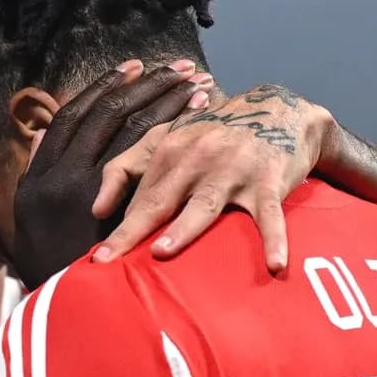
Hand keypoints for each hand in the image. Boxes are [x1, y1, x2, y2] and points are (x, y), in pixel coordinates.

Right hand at [9, 61, 206, 284]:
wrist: (63, 316)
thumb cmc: (49, 266)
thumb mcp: (32, 216)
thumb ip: (40, 173)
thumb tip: (43, 136)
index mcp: (43, 177)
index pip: (74, 117)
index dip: (103, 89)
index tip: (131, 69)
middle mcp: (64, 176)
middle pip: (110, 116)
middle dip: (146, 87)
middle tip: (179, 68)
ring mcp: (92, 193)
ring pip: (137, 130)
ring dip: (168, 102)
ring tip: (198, 84)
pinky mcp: (121, 209)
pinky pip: (158, 159)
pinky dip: (180, 128)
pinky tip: (203, 114)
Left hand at [93, 83, 330, 273]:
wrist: (279, 111)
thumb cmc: (215, 134)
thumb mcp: (169, 140)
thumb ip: (128, 168)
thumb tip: (97, 211)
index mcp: (170, 150)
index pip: (139, 197)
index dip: (119, 227)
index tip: (98, 259)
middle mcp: (197, 158)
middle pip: (159, 200)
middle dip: (132, 230)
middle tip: (108, 260)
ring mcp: (233, 170)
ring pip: (204, 203)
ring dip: (184, 228)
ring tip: (161, 252)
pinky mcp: (269, 182)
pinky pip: (270, 215)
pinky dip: (274, 239)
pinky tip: (274, 265)